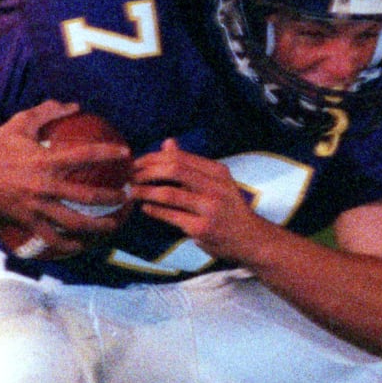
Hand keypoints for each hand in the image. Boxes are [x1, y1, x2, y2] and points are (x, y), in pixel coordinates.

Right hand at [0, 101, 131, 256]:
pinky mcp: (25, 220)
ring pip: (73, 223)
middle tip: (128, 196)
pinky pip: (50, 238)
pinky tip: (80, 245)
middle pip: (87, 196)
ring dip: (97, 226)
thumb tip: (75, 104)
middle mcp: (43, 185)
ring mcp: (34, 206)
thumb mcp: (20, 122)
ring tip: (113, 225)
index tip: (126, 153)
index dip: (108, 153)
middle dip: (112, 197)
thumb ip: (48, 111)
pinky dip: (67, 244)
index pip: (85, 155)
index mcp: (44, 160)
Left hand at [129, 138, 263, 259]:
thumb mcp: (217, 183)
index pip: (179, 157)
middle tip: (130, 176)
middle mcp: (216, 187)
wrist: (251, 240)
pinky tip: (145, 208)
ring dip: (144, 192)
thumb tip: (168, 142)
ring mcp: (210, 209)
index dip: (152, 158)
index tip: (136, 163)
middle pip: (173, 170)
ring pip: (168, 194)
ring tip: (132, 192)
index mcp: (218, 172)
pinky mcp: (202, 229)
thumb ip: (191, 164)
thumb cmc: (229, 210)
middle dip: (146, 171)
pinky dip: (153, 210)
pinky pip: (170, 216)